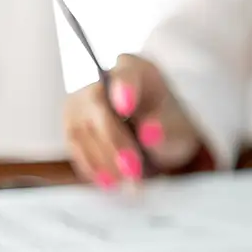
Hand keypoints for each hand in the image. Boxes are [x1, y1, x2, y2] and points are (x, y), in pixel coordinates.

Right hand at [64, 54, 201, 186]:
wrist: (155, 135)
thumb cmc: (168, 125)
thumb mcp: (179, 129)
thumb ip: (168, 130)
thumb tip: (150, 134)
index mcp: (135, 69)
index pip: (126, 75)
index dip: (124, 89)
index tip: (126, 107)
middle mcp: (102, 80)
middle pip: (98, 106)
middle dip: (115, 142)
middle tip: (134, 171)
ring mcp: (81, 102)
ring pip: (82, 130)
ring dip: (104, 161)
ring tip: (128, 182)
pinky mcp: (71, 126)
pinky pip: (75, 147)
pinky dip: (93, 167)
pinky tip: (111, 181)